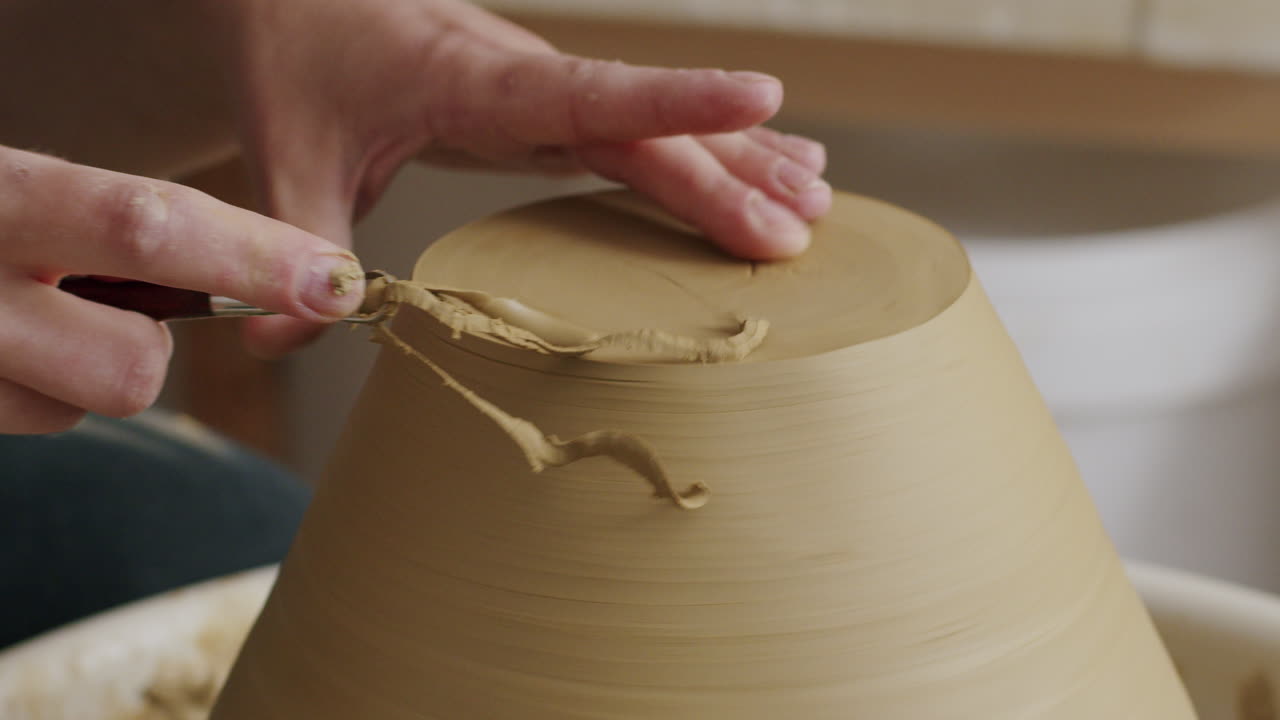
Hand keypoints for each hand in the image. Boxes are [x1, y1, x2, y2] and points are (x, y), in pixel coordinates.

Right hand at [0, 146, 364, 432]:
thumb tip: (263, 272)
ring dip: (82, 370)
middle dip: (146, 349)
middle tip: (116, 305)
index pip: (148, 225)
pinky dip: (36, 389)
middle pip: (129, 365)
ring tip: (29, 316)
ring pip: (83, 407)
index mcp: (1, 196)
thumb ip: (119, 229)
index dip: (254, 258)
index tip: (333, 282)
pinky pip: (34, 421)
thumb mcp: (26, 193)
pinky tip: (0, 345)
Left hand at [218, 0, 830, 355]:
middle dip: (729, 174)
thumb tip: (286, 328)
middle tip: (801, 231)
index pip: (593, 89)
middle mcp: (530, 81)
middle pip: (648, 128)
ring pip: (660, 125)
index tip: (762, 95)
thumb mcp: (285, 153)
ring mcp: (548, 92)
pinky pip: (643, 129)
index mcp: (476, 84)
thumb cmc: (296, 58)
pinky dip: (709, 145)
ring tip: (816, 202)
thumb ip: (298, 238)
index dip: (678, 95)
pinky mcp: (550, 108)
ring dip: (740, 159)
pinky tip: (765, 160)